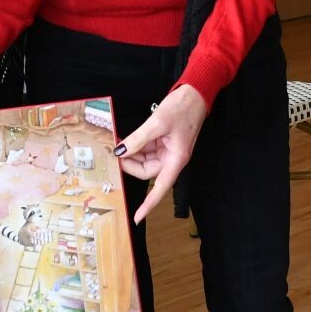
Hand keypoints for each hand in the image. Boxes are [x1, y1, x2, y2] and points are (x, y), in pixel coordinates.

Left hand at [116, 85, 207, 221]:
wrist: (195, 94)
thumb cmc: (183, 109)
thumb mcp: (157, 123)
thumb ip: (138, 139)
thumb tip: (121, 152)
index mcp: (176, 159)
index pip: (161, 188)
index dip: (148, 204)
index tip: (137, 217)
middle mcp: (172, 159)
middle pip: (147, 172)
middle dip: (130, 164)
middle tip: (115, 151)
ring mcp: (167, 151)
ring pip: (144, 160)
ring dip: (132, 154)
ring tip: (119, 142)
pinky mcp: (163, 142)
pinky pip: (146, 149)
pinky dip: (136, 146)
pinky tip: (127, 139)